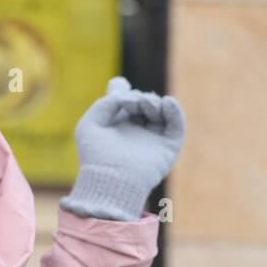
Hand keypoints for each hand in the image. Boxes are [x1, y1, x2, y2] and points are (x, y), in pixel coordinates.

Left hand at [59, 76, 185, 220]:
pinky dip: (175, 111)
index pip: (122, 102)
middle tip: (131, 102)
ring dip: (153, 102)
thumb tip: (127, 94)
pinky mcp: (167, 147)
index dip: (122, 90)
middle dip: (139, 97)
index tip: (120, 87)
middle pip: (142, 103)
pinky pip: (176, 125)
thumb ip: (104, 104)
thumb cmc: (96, 155)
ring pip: (159, 112)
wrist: (111, 180)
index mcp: (115, 125)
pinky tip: (167, 102)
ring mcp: (152, 139)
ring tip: (145, 104)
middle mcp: (134, 131)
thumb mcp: (90, 125)